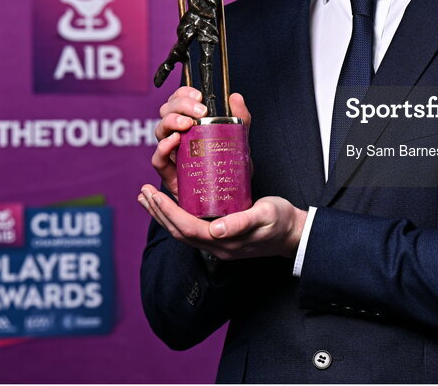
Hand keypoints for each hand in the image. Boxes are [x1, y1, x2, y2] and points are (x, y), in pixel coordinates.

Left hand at [138, 189, 307, 259]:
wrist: (294, 234)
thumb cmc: (282, 221)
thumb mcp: (266, 215)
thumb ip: (242, 222)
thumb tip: (216, 230)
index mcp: (224, 241)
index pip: (186, 227)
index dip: (167, 212)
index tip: (153, 194)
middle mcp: (216, 246)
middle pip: (178, 232)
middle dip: (158, 212)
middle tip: (143, 192)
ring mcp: (217, 243)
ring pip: (181, 232)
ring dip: (162, 215)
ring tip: (147, 199)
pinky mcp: (220, 237)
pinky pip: (190, 228)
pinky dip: (176, 216)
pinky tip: (171, 205)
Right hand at [151, 89, 252, 196]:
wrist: (231, 197)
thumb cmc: (230, 167)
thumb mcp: (239, 141)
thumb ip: (241, 119)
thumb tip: (235, 97)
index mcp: (191, 124)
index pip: (179, 101)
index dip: (183, 94)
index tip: (199, 95)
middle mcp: (178, 135)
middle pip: (166, 111)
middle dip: (180, 105)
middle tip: (200, 112)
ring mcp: (172, 154)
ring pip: (159, 131)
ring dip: (171, 122)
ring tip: (188, 124)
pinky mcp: (170, 174)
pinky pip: (158, 159)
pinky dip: (163, 147)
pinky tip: (175, 141)